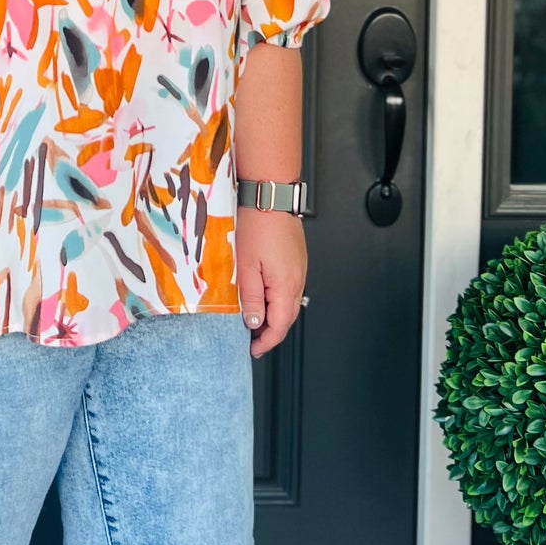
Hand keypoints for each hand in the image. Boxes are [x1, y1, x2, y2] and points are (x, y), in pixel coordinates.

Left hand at [235, 208, 307, 358]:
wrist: (270, 196)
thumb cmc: (257, 226)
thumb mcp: (246, 267)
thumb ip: (250, 298)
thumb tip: (253, 322)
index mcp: (285, 285)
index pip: (280, 326)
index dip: (266, 341)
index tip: (254, 349)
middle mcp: (297, 279)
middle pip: (287, 317)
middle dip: (270, 332)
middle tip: (252, 339)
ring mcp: (299, 269)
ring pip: (288, 303)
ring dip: (273, 315)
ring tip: (253, 318)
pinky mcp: (296, 260)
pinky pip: (288, 288)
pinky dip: (276, 299)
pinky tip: (262, 295)